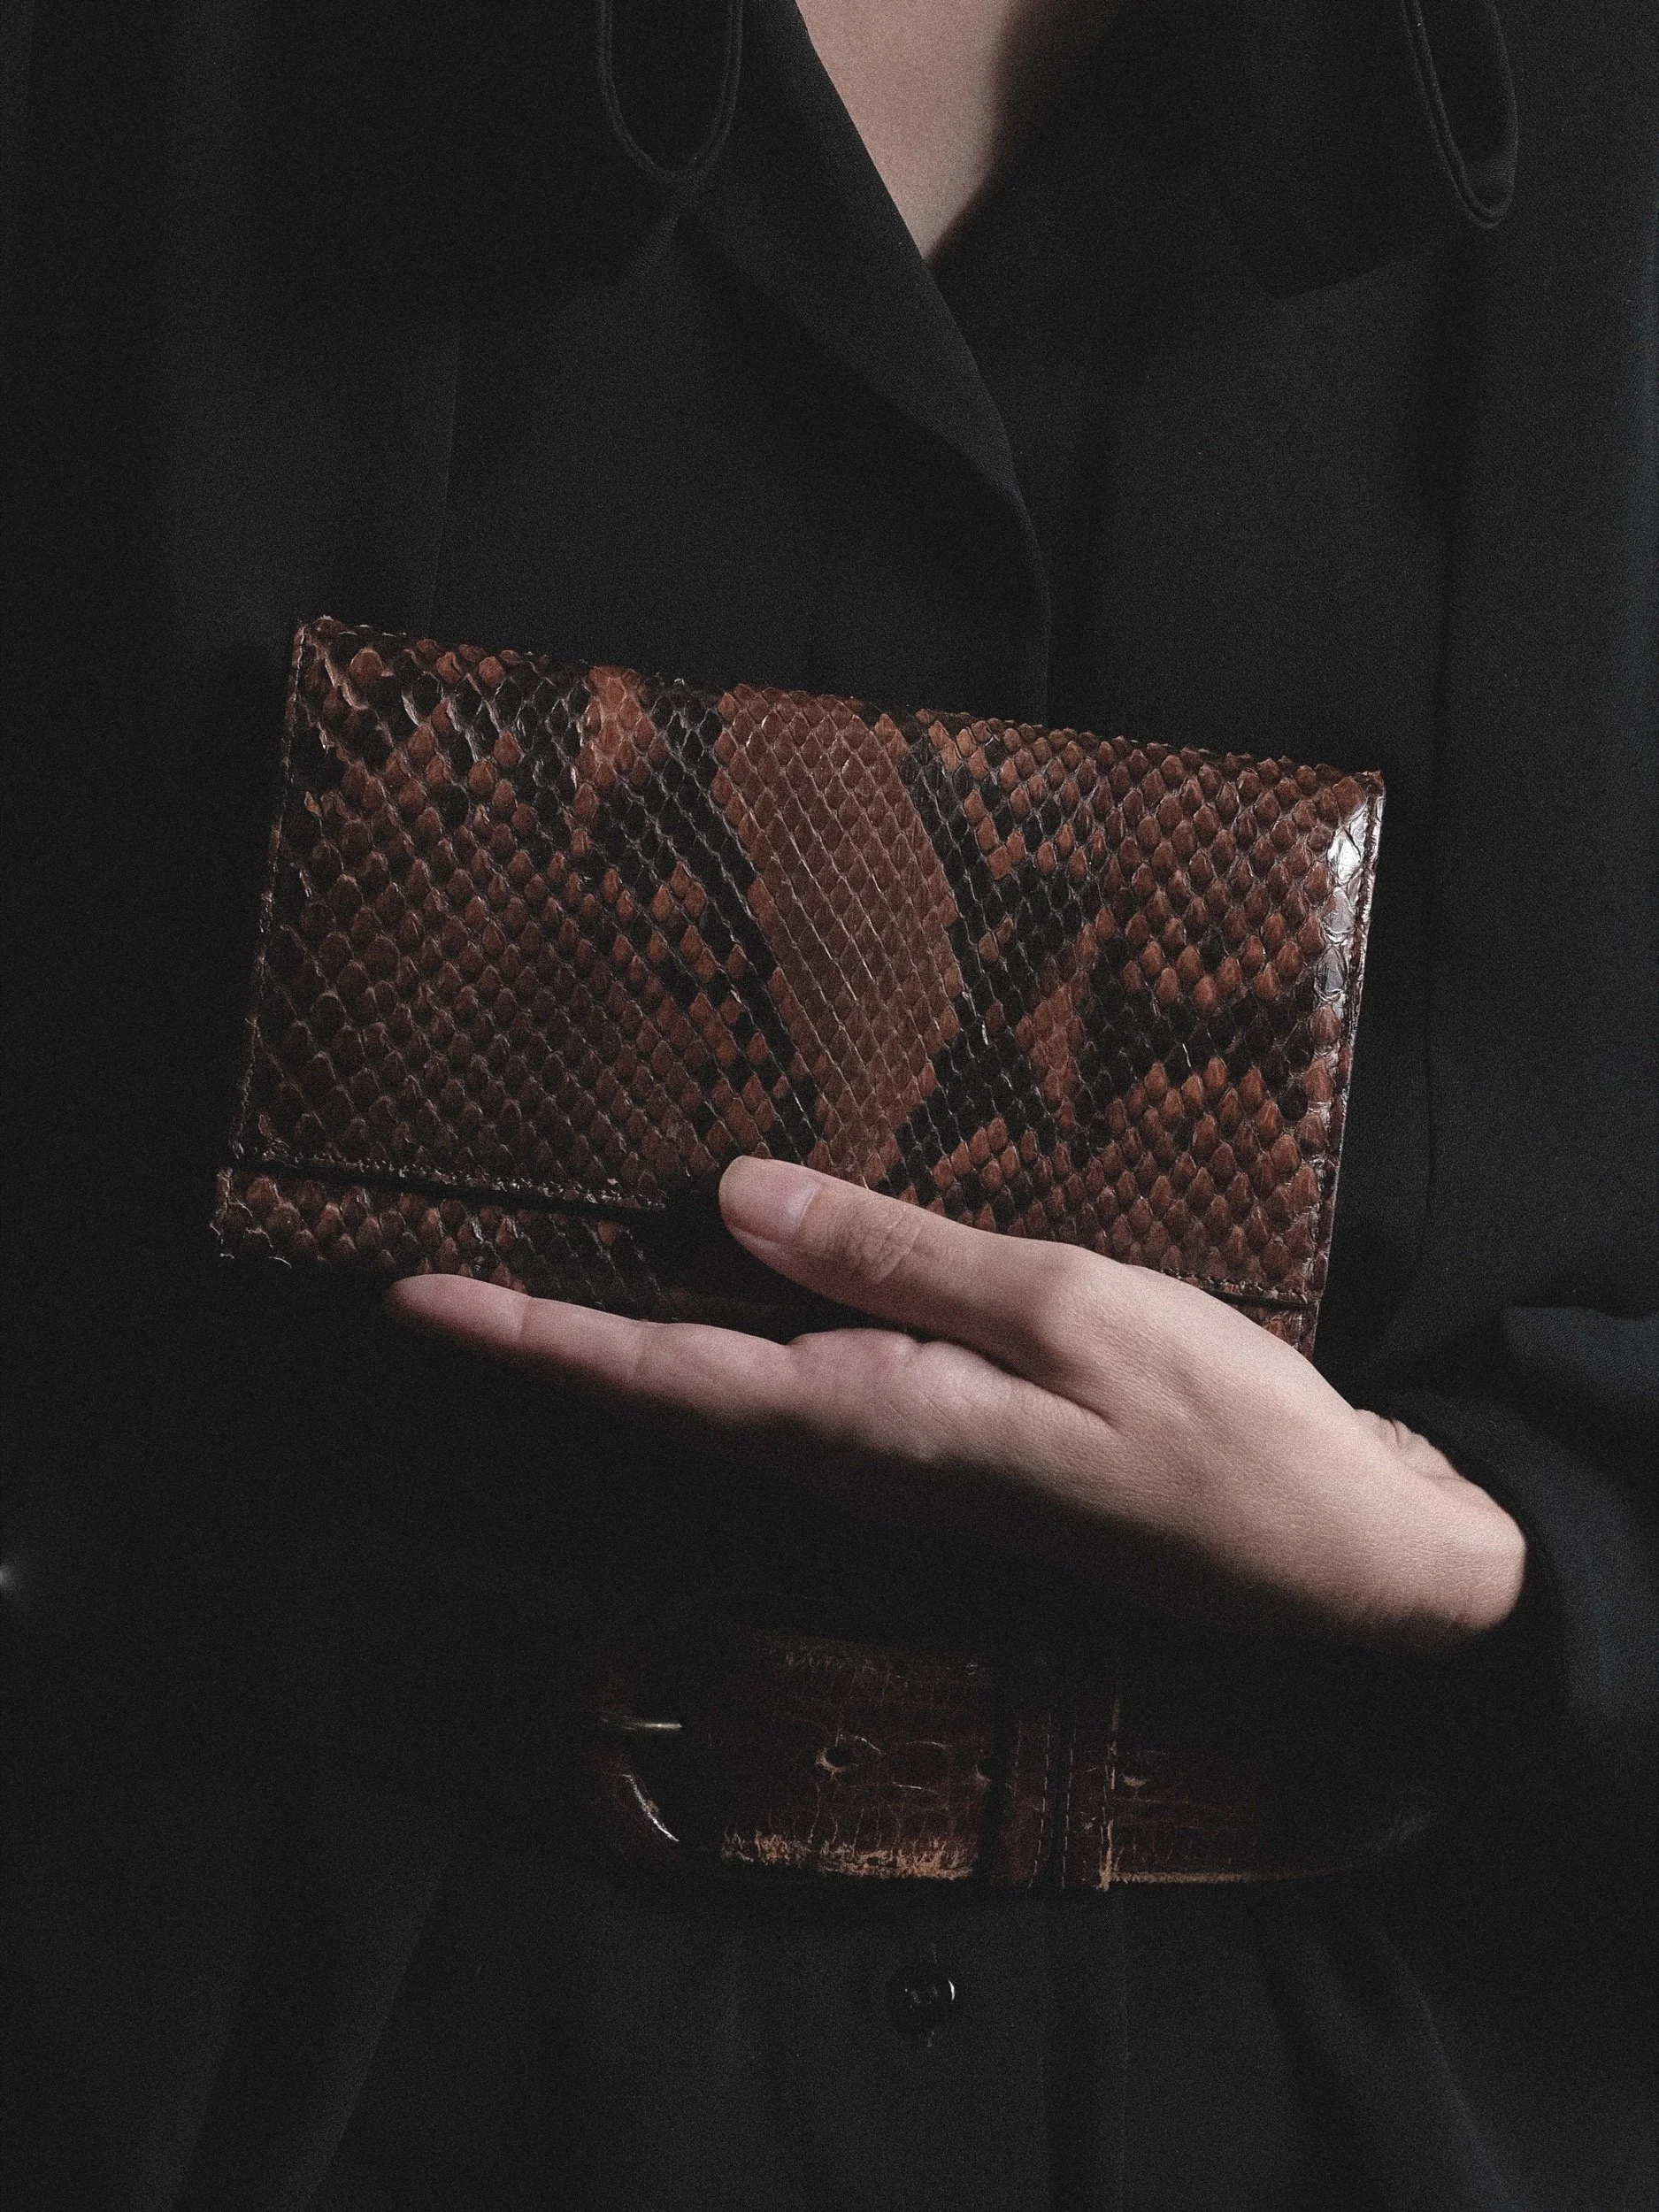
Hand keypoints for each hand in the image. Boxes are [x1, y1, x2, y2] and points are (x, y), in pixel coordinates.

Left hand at [385, 1160, 1526, 1651]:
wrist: (1330, 1552)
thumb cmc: (1216, 1429)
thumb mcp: (1064, 1310)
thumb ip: (895, 1259)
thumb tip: (736, 1203)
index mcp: (868, 1420)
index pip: (656, 1377)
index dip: (530, 1338)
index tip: (411, 1299)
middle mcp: (858, 1459)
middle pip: (661, 1399)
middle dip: (544, 1342)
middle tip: (440, 1278)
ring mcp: (900, 1467)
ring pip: (717, 1402)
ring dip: (616, 1346)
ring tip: (541, 1275)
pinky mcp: (945, 1453)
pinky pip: (791, 1400)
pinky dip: (717, 1349)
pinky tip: (722, 1298)